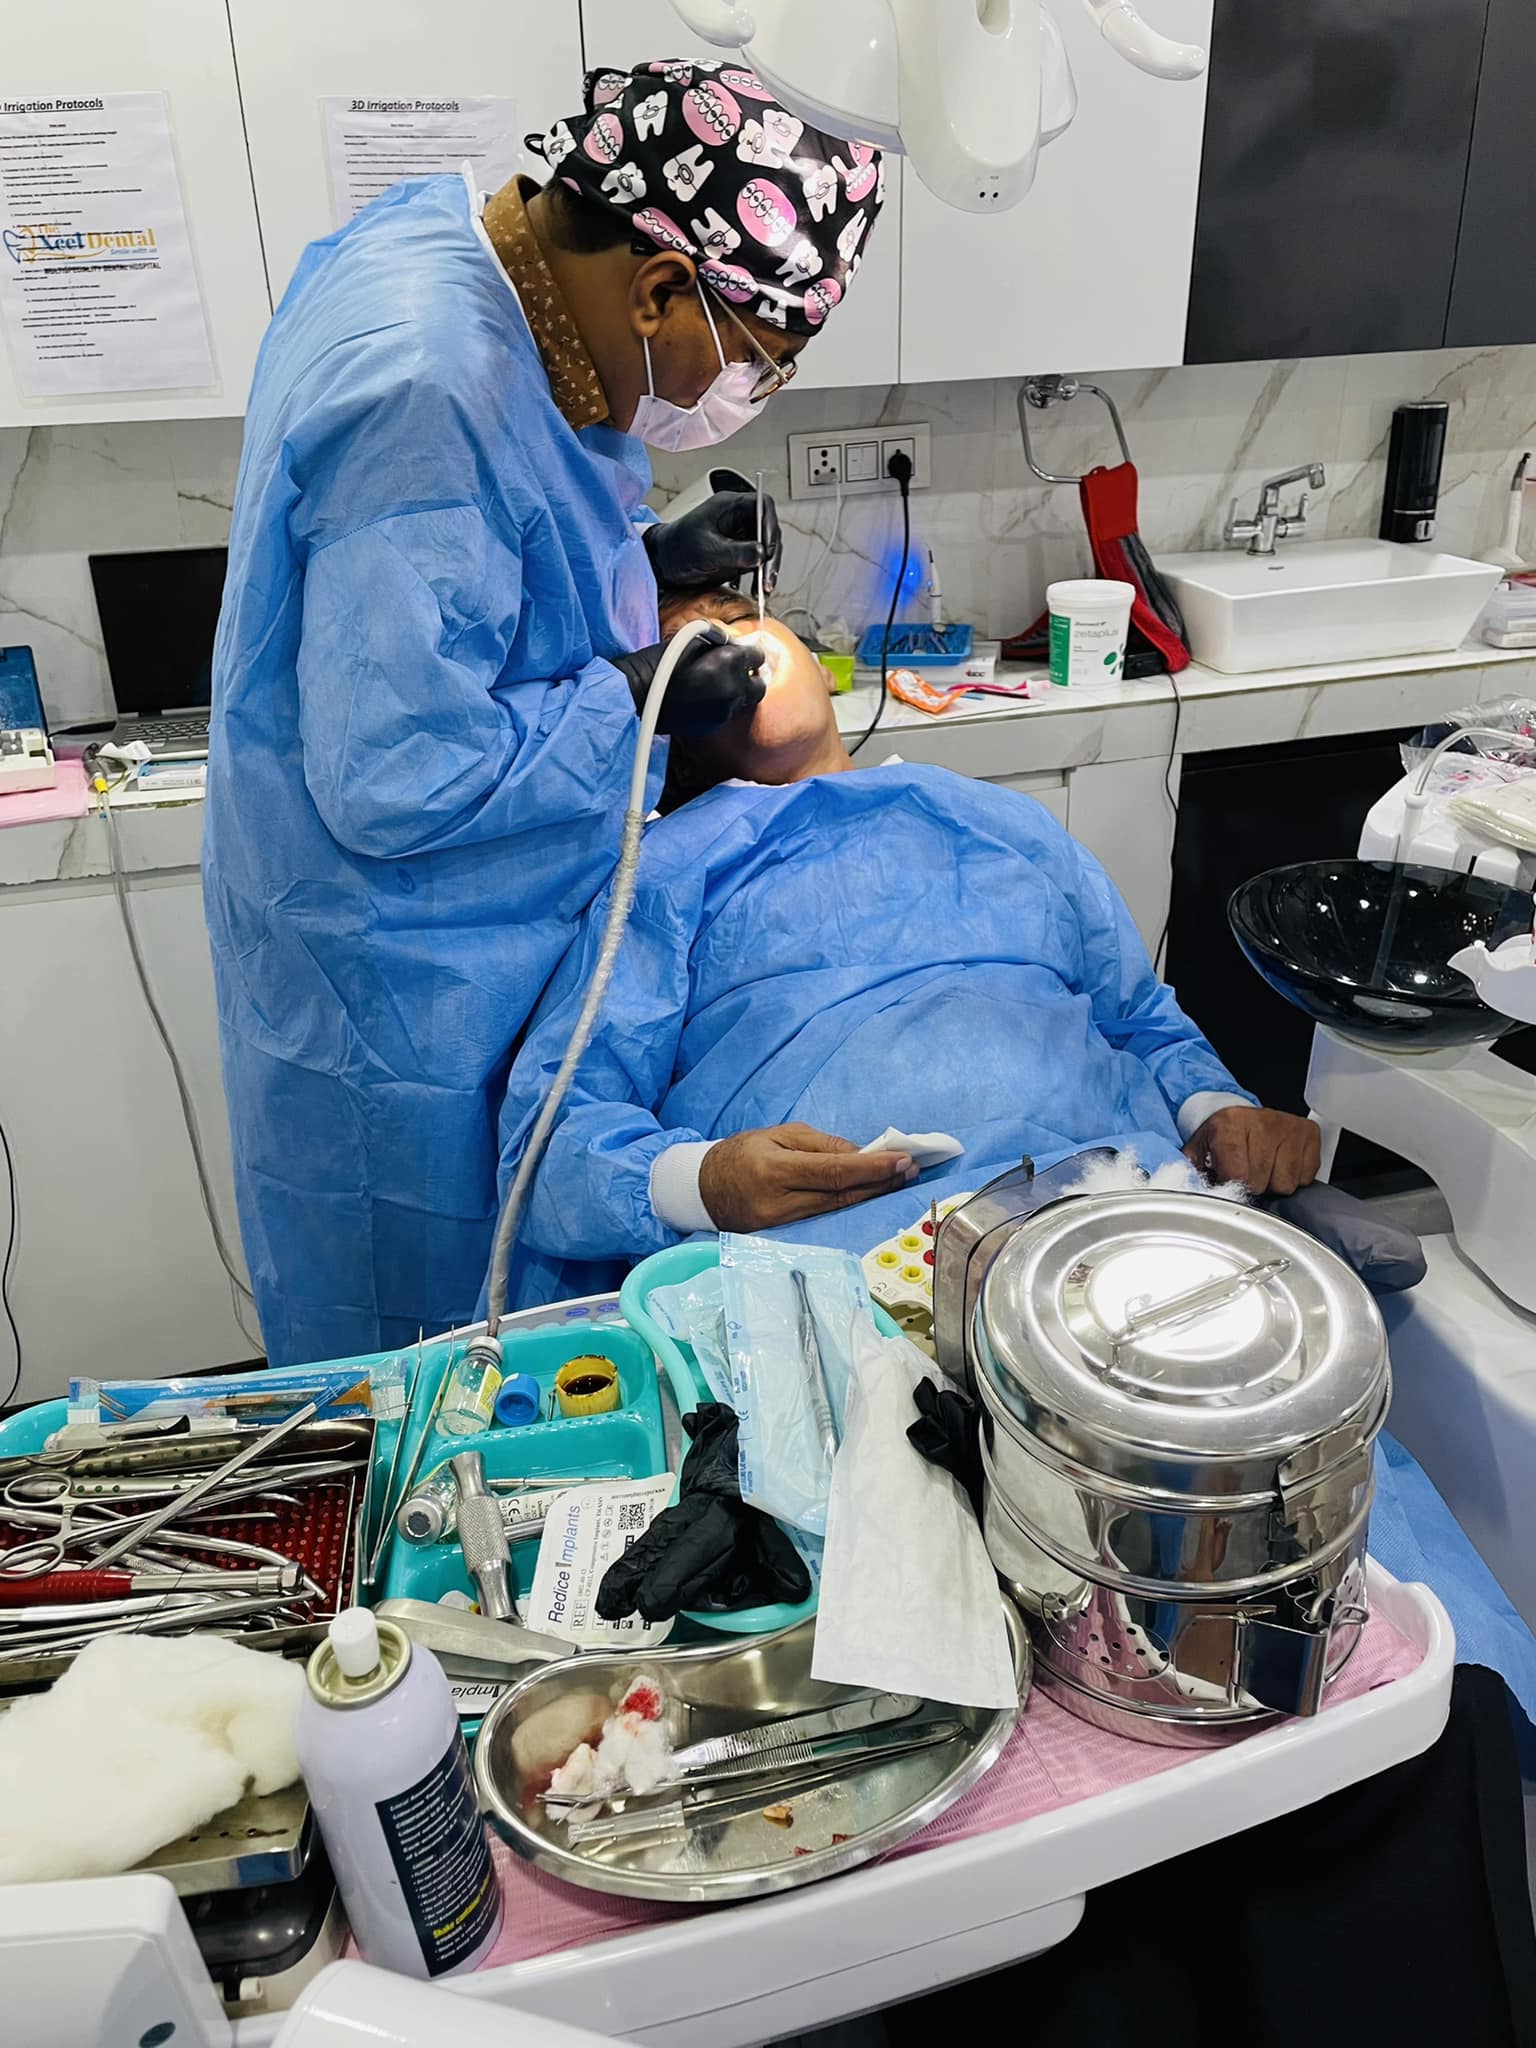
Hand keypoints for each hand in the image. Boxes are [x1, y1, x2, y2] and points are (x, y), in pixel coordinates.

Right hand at [614, 623, 766, 735]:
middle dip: (749, 677)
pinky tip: (701, 699)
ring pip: (742, 701)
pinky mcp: (713, 725)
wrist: (639, 695)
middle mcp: (732, 688)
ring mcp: (724, 710)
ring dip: (733, 692)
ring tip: (712, 685)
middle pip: (758, 685)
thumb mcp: (692, 639)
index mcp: (730, 662)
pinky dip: (719, 705)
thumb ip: (719, 642)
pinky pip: (725, 713)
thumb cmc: (660, 663)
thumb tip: (734, 643)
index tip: (741, 652)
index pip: (758, 656)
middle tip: (735, 671)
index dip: (748, 653)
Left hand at [644, 489, 781, 591]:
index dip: (770, 525)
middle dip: (772, 554)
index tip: (769, 548)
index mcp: (730, 506)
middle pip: (768, 529)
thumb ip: (735, 552)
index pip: (762, 506)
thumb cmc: (677, 548)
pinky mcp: (740, 552)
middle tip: (768, 576)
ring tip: (764, 588)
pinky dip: (760, 575)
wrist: (664, 563)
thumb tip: (761, 554)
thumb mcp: (707, 551)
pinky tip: (756, 588)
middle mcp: (738, 518)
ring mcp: (740, 535)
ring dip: (768, 568)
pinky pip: (758, 561)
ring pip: (766, 547)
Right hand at [698, 1124, 917, 1231]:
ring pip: (836, 1211)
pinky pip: (822, 1219)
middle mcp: (777, 1202)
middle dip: (880, 1183)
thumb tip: (861, 1154)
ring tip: (898, 1181)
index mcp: (774, 1169)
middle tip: (910, 1171)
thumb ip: (821, 1145)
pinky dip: (849, 1207)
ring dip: (871, 1196)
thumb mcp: (778, 1134)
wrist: (701, 1188)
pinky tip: (869, 1196)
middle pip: (841, 1196)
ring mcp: (779, 1225)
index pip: (834, 1171)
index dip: (872, 1168)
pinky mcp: (780, 1237)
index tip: (902, 1160)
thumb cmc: (741, 1153)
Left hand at [1184, 1106, 1321, 1197]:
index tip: (1228, 1180)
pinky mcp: (1310, 1133)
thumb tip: (1191, 1194)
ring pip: (1286, 1183)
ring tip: (1263, 1167)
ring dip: (1274, 1182)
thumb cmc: (1220, 1138)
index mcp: (1230, 1124)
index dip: (1233, 1186)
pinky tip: (1280, 1162)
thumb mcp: (1197, 1152)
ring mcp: (1289, 1126)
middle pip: (1263, 1182)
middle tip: (1247, 1171)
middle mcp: (1263, 1121)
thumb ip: (1190, 1174)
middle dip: (1254, 1185)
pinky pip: (1305, 1177)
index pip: (1238, 1175)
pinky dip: (1293, 1177)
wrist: (1238, 1116)